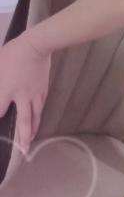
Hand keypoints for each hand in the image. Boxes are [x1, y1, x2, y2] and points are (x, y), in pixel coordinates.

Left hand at [0, 35, 51, 154]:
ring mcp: (34, 93)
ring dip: (33, 130)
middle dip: (22, 137)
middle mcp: (21, 96)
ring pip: (35, 116)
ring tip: (31, 140)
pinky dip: (39, 115)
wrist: (36, 45)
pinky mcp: (43, 88)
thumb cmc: (12, 53)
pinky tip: (38, 118)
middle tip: (23, 150)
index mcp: (6, 90)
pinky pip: (40, 106)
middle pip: (22, 121)